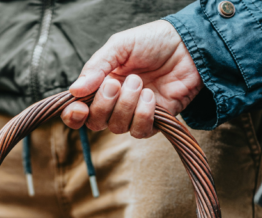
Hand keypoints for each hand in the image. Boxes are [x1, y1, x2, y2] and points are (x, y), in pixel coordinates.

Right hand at [61, 20, 201, 137]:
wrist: (188, 45)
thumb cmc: (153, 41)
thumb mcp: (120, 46)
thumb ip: (96, 67)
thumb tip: (74, 91)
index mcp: (101, 84)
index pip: (78, 111)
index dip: (74, 116)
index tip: (80, 108)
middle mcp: (115, 103)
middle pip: (96, 123)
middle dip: (104, 105)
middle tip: (116, 83)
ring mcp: (134, 113)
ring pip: (117, 127)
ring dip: (126, 106)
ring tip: (139, 83)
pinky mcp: (155, 121)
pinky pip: (139, 131)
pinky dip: (143, 115)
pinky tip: (151, 96)